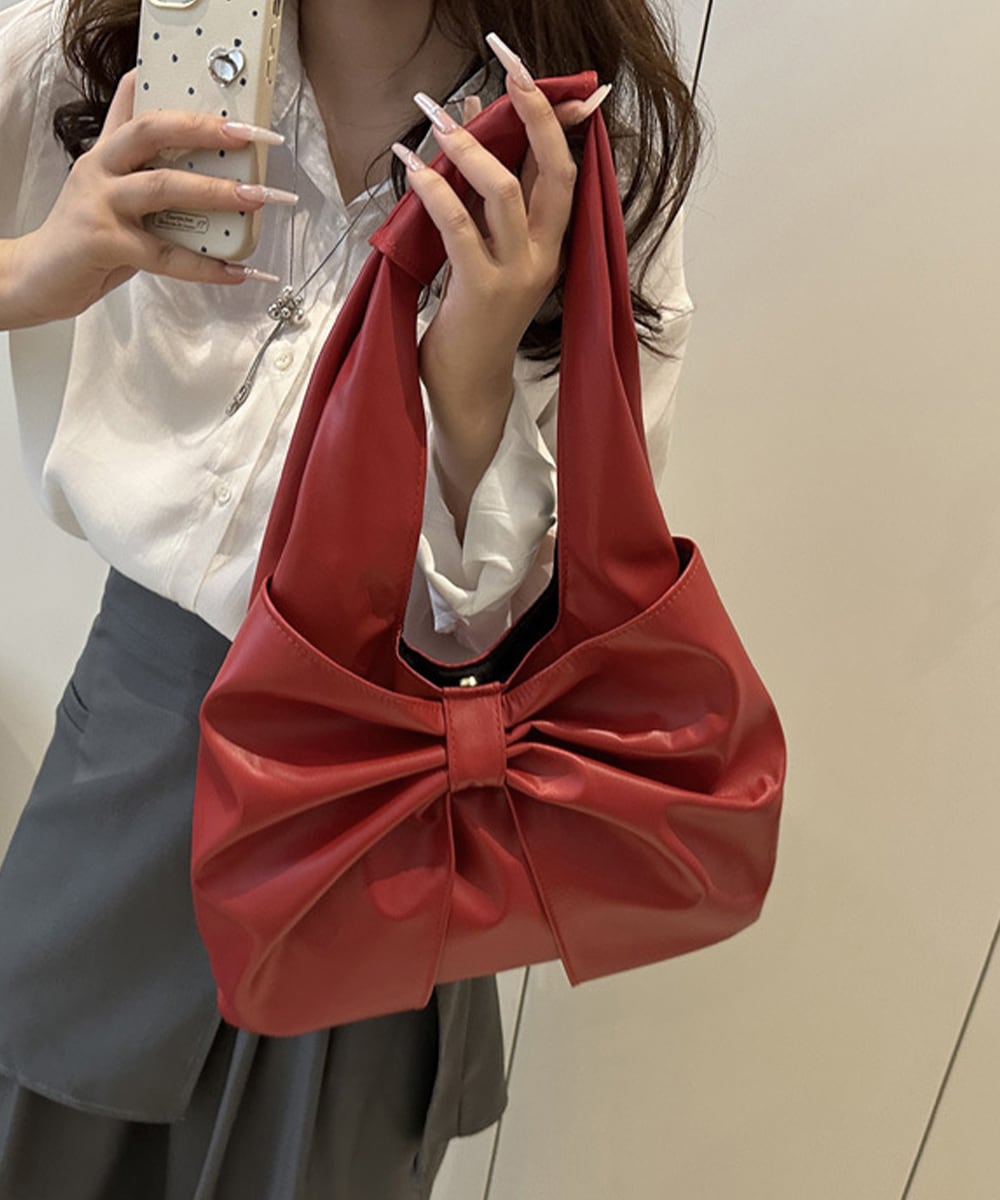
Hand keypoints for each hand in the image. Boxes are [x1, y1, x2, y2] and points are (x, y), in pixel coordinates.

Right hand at [7, 69, 290, 328]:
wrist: (38, 276)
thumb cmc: (85, 236)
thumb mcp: (111, 188)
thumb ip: (141, 165)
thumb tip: (185, 149)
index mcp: (108, 153)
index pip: (144, 111)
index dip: (185, 104)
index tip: (228, 105)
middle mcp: (102, 169)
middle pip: (150, 131)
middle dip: (201, 130)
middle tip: (247, 137)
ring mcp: (100, 204)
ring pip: (161, 187)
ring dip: (212, 191)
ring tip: (253, 197)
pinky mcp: (103, 242)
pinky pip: (162, 254)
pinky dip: (203, 265)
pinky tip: (234, 271)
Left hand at [391, 35, 609, 535]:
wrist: (467, 386)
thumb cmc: (471, 317)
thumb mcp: (486, 250)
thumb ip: (484, 195)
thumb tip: (469, 123)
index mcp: (550, 242)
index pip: (565, 166)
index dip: (556, 114)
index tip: (530, 70)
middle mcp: (544, 255)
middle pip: (554, 169)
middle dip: (533, 111)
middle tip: (505, 64)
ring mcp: (517, 275)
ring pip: (504, 192)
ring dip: (470, 146)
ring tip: (434, 115)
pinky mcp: (482, 292)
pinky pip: (459, 228)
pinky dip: (434, 190)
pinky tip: (412, 163)